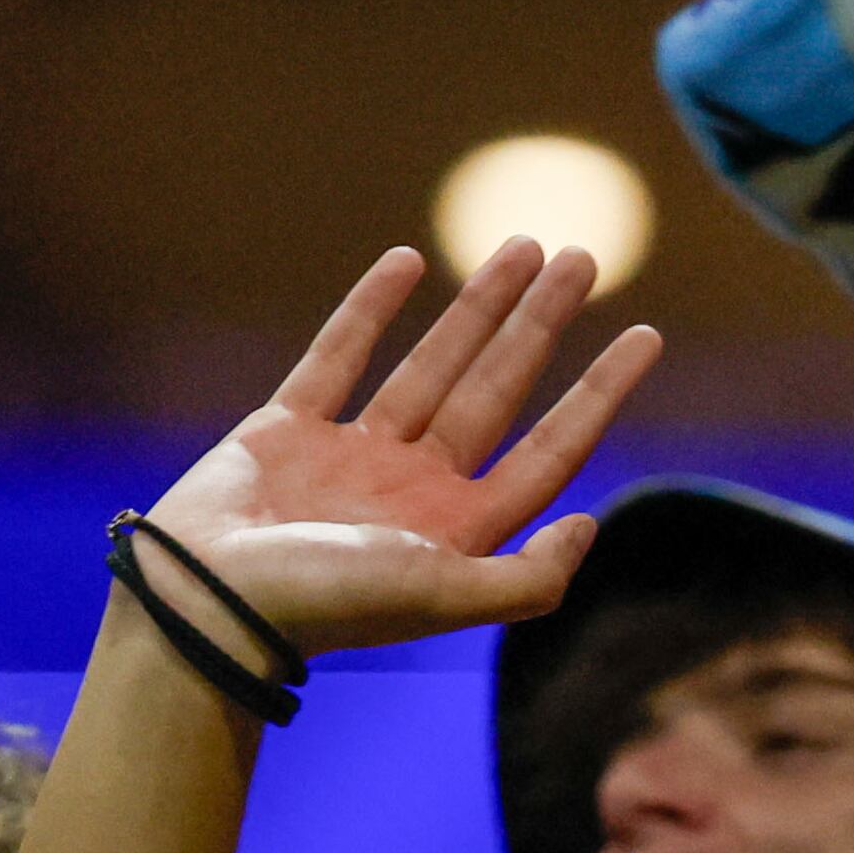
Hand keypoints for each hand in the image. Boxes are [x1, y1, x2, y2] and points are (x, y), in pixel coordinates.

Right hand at [149, 242, 659, 656]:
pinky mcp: (286, 429)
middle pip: (498, 390)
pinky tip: (410, 261)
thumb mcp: (444, 597)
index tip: (648, 335)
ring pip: (431, 364)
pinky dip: (370, 309)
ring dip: (477, 308)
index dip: (601, 393)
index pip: (551, 449)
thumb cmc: (327, 605)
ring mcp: (353, 456)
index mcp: (461, 528)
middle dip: (540, 325)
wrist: (205, 605)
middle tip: (582, 258)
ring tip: (525, 247)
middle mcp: (416, 489)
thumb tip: (590, 524)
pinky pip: (338, 355)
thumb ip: (529, 578)